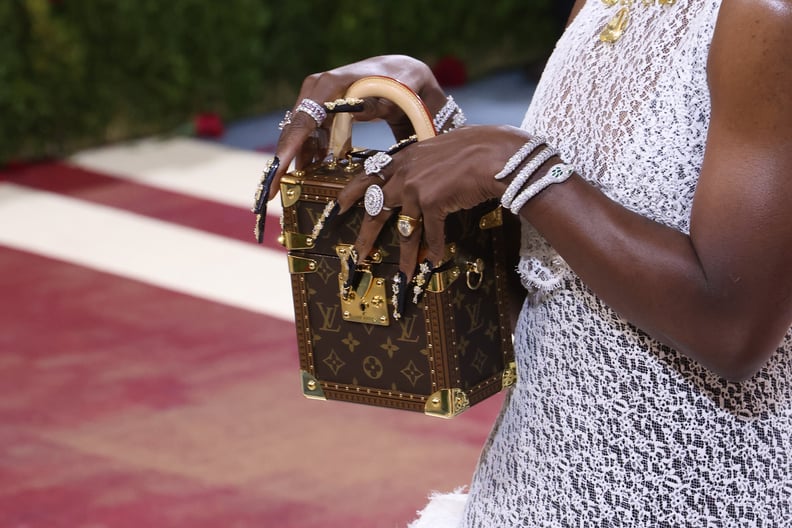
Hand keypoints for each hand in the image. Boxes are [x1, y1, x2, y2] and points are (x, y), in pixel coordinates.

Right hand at [266, 55, 446, 200]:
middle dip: (281, 164)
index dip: (286, 152)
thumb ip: (379, 103)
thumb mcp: (398, 93)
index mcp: (331, 84)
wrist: (402, 73)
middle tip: (270, 195)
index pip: (303, 122)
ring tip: (290, 192)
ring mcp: (318, 99)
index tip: (275, 177)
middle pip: (293, 132)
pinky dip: (310, 156)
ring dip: (296, 164)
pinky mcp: (323, 110)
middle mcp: (317, 89)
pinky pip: (310, 137)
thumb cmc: (403, 81)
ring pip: (300, 137)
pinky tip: (311, 176)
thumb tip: (357, 111)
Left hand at [335, 124, 533, 283]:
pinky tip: (436, 263)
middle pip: (376, 208)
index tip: (339, 206)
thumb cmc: (475, 148)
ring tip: (402, 278)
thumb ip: (424, 164)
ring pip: (405, 230)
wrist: (494, 153)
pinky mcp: (431, 201)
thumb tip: (422, 180)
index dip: (352, 192)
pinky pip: (432, 234)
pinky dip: (436, 250)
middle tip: (357, 255)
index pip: (370, 175)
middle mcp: (404, 173)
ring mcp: (415, 188)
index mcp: (405, 158)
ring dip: (406, 257)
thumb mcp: (440, 149)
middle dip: (365, 236)